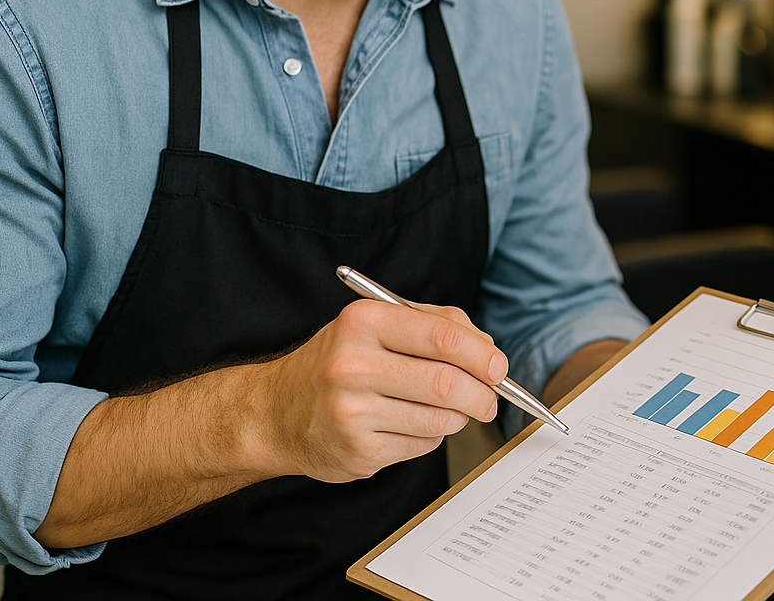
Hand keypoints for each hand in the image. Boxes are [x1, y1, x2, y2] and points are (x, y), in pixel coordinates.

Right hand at [256, 299, 509, 482]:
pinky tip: (409, 425)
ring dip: (458, 417)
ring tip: (447, 409)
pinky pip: (422, 445)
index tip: (499, 367)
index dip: (483, 354)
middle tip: (490, 398)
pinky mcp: (357, 451)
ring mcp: (352, 412)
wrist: (274, 413)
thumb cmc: (336, 363)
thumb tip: (488, 349)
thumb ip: (434, 324)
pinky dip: (431, 436)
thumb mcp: (374, 324)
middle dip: (482, 394)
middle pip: (447, 383)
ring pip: (440, 419)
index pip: (443, 337)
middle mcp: (352, 365)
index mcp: (362, 322)